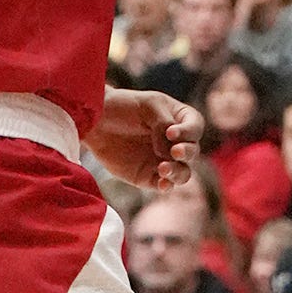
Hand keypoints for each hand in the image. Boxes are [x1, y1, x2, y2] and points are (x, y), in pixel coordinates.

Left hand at [87, 87, 201, 188]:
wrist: (95, 122)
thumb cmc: (124, 106)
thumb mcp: (148, 106)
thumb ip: (163, 124)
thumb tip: (168, 151)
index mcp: (179, 120)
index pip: (195, 128)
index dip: (188, 132)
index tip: (170, 132)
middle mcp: (175, 142)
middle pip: (193, 151)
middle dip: (187, 152)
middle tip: (174, 151)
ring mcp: (162, 160)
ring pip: (183, 172)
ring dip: (179, 172)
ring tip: (164, 168)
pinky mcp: (148, 176)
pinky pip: (164, 185)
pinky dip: (166, 186)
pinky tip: (161, 183)